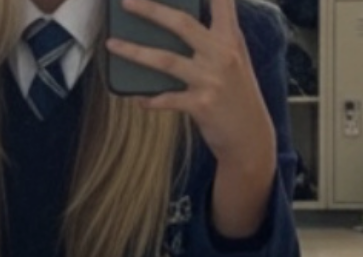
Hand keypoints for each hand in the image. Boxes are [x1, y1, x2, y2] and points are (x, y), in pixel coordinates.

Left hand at [105, 0, 274, 172]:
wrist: (250, 136)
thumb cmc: (236, 95)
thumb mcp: (233, 61)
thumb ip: (212, 40)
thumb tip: (174, 25)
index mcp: (230, 39)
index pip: (222, 3)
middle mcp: (222, 54)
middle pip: (182, 24)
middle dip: (151, 10)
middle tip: (126, 2)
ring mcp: (211, 80)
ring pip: (166, 60)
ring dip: (135, 52)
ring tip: (112, 44)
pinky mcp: (201, 105)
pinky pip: (166, 99)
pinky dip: (149, 98)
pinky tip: (137, 98)